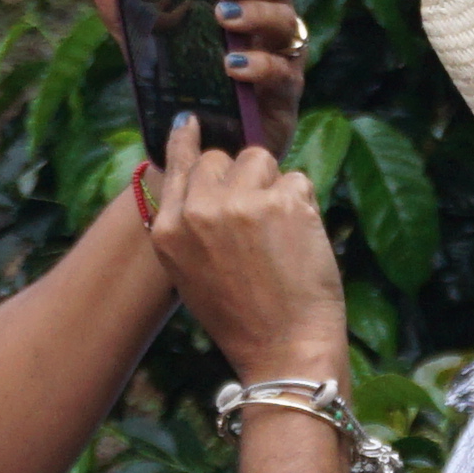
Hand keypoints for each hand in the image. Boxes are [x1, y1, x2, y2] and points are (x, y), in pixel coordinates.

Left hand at [82, 0, 316, 146]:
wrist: (194, 156)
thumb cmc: (184, 93)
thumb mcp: (148, 49)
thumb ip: (125, 11)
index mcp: (243, 12)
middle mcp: (267, 32)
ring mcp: (281, 62)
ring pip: (287, 25)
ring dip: (257, 16)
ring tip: (225, 19)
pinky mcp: (283, 98)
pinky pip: (283, 73)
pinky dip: (259, 64)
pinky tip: (232, 64)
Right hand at [142, 119, 346, 381]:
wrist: (284, 350)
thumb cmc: (243, 318)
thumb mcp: (192, 273)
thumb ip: (190, 223)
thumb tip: (203, 174)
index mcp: (169, 231)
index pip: (177, 166)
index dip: (186, 141)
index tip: (191, 121)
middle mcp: (198, 211)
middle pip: (220, 158)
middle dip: (241, 177)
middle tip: (258, 219)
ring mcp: (239, 204)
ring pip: (259, 160)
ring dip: (274, 185)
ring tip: (279, 233)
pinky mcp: (282, 202)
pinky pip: (296, 179)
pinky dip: (304, 204)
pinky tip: (300, 241)